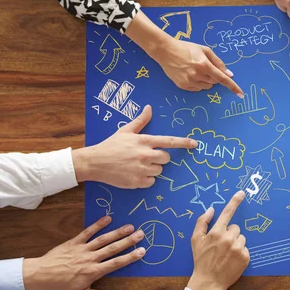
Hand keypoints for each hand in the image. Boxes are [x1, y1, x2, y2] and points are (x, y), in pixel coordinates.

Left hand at [23, 216, 144, 289]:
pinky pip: (88, 231)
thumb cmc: (61, 287)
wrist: (40, 276)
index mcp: (94, 272)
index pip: (116, 263)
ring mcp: (83, 248)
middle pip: (113, 248)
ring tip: (130, 226)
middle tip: (141, 233)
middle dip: (128, 240)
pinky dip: (97, 224)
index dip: (130, 257)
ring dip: (117, 232)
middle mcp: (91, 258)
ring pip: (103, 239)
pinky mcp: (74, 242)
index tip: (142, 251)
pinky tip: (108, 218)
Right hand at [72, 105, 196, 187]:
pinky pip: (152, 181)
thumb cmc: (111, 145)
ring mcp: (142, 169)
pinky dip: (146, 179)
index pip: (169, 141)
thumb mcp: (125, 130)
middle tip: (147, 156)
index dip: (183, 143)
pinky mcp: (138, 182)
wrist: (95, 162)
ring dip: (152, 168)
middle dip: (161, 158)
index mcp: (144, 141)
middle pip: (166, 158)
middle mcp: (145, 155)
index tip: (194, 144)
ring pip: (159, 170)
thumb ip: (140, 120)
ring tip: (137, 165)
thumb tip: (149, 108)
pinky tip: (135, 173)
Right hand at [124, 10, 242, 94]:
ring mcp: (189, 81)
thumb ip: (218, 62)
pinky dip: (198, 83)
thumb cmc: (187, 48)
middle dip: (214, 76)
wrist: (165, 51)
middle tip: (205, 67)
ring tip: (196, 69)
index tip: (241, 94)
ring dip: (206, 80)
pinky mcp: (183, 86)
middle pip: (214, 82)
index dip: (233, 86)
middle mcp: (197, 74)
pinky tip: (190, 74)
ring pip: (206, 87)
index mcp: (204, 64)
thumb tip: (229, 74)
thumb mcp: (204, 50)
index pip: (222, 79)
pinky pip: (197, 89)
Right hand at [187, 191, 248, 289]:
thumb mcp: (195, 240)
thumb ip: (202, 222)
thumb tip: (211, 209)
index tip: (242, 192)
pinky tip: (231, 260)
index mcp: (216, 232)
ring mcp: (238, 248)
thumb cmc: (201, 259)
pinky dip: (240, 253)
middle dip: (229, 233)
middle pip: (235, 228)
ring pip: (241, 238)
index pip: (227, 212)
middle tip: (221, 245)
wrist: (209, 281)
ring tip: (226, 253)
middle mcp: (228, 239)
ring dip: (235, 243)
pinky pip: (245, 249)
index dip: (235, 201)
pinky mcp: (246, 257)